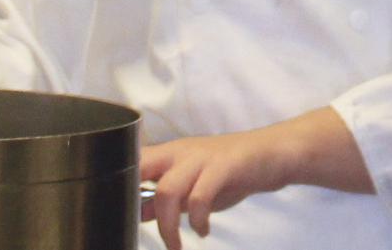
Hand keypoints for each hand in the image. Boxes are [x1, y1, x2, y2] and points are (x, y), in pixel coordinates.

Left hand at [139, 107, 370, 248]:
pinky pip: (201, 195)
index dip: (119, 182)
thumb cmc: (231, 170)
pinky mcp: (225, 166)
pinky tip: (204, 230)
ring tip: (176, 245)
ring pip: (167, 188)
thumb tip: (133, 210)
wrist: (274, 153)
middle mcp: (181, 151)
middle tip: (138, 232)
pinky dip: (198, 219)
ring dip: (167, 225)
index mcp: (170, 154)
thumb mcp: (193, 184)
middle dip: (134, 202)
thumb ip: (163, 197)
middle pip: (142, 170)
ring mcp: (203, 157)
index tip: (117, 213)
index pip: (133, 160)